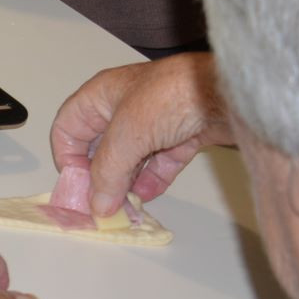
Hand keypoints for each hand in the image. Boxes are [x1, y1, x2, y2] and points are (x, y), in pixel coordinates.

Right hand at [49, 53, 230, 216]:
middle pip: (99, 147)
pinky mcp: (181, 135)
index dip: (67, 158)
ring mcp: (153, 123)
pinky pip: (159, 162)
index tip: (78, 188)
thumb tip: (97, 206)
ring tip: (126, 207)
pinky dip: (152, 179)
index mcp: (100, 96)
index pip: (69, 129)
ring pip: (130, 158)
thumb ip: (109, 171)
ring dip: (126, 182)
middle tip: (102, 205)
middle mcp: (123, 108)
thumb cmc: (171, 96)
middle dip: (99, 176)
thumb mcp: (128, 133)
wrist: (230, 92)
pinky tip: (148, 196)